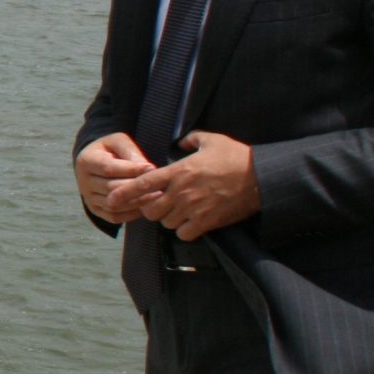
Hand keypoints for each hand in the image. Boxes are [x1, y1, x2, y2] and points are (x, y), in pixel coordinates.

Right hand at [74, 132, 153, 223]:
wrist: (96, 163)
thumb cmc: (110, 149)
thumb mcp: (118, 141)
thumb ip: (130, 151)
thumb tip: (147, 168)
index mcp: (86, 161)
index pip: (109, 168)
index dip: (131, 170)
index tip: (152, 168)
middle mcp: (83, 182)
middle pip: (111, 188)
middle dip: (136, 187)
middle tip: (159, 185)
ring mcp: (88, 198)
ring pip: (114, 204)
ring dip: (137, 201)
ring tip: (156, 196)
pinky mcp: (95, 210)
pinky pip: (113, 217)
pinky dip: (131, 214)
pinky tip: (146, 206)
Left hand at [123, 131, 260, 239]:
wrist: (261, 177)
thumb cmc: (236, 156)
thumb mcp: (211, 140)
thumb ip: (191, 139)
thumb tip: (181, 140)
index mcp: (178, 171)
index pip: (143, 183)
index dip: (125, 193)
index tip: (112, 199)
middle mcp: (181, 191)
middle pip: (150, 210)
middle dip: (152, 208)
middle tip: (162, 204)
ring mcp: (193, 208)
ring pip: (166, 223)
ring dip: (169, 219)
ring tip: (180, 211)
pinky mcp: (207, 222)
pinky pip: (183, 233)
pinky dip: (184, 230)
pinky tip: (191, 223)